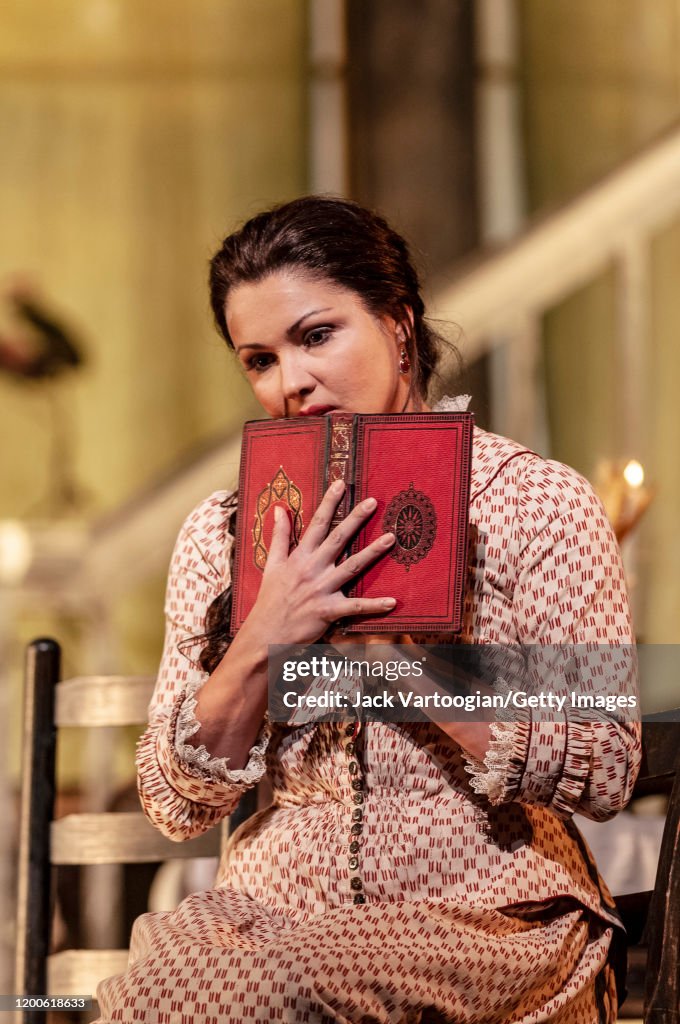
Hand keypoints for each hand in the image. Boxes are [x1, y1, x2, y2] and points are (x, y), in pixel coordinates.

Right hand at [242, 480, 396, 647]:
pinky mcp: (328, 610)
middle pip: (338, 539)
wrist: (265, 633)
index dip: (329, 503)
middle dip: (356, 519)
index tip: (341, 484)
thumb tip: (280, 509)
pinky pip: (355, 606)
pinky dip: (374, 605)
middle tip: (373, 502)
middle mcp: (312, 569)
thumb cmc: (270, 598)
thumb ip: (280, 536)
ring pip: (352, 566)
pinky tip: (392, 601)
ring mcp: (321, 589)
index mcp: (300, 556)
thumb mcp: (272, 564)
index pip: (317, 524)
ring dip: (373, 552)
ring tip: (391, 538)